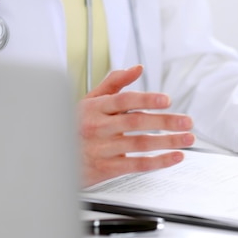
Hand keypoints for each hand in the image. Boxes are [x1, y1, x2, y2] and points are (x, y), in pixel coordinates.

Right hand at [79, 65, 193, 186]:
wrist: (49, 157)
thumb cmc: (74, 126)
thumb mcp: (89, 101)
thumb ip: (114, 83)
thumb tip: (137, 68)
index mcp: (94, 108)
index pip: (124, 101)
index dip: (146, 99)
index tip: (167, 100)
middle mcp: (98, 127)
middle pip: (136, 122)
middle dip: (165, 122)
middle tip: (187, 121)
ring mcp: (101, 149)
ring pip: (140, 144)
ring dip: (168, 141)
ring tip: (187, 138)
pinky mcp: (105, 169)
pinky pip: (136, 165)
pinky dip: (159, 161)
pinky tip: (175, 156)